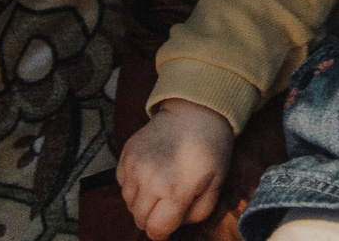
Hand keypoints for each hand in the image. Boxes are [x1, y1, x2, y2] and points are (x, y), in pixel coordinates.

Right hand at [118, 98, 234, 240]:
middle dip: (153, 217)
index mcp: (175, 191)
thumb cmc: (210, 149)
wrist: (195, 111)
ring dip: (142, 201)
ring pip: (128, 203)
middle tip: (168, 203)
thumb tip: (177, 226)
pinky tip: (151, 172)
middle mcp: (150, 181)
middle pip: (139, 219)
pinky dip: (133, 184)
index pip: (155, 230)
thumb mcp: (216, 184)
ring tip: (160, 184)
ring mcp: (135, 167)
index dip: (163, 232)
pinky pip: (122, 184)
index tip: (169, 224)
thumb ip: (198, 213)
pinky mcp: (126, 155)